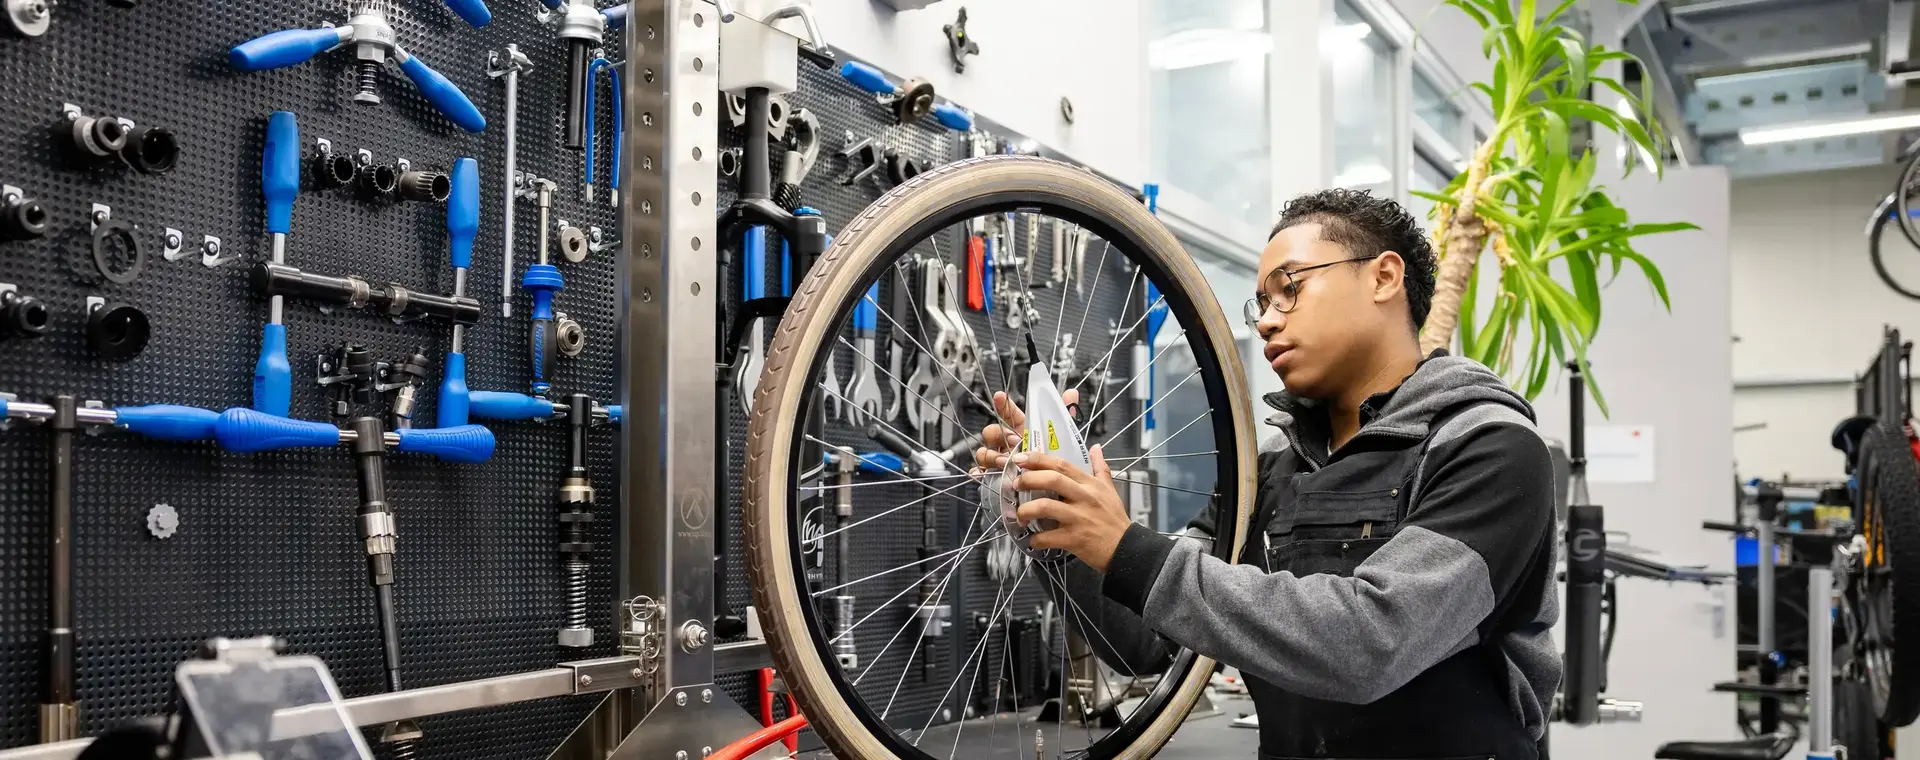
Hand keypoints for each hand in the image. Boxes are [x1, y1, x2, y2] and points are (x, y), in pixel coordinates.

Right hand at [973, 390, 1077, 470]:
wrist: (1055, 488)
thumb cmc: (1056, 462)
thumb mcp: (1064, 438)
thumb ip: (1066, 415)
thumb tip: (1072, 393)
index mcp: (1022, 431)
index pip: (1010, 414)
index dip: (1004, 404)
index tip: (1000, 397)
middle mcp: (1008, 444)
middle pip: (992, 432)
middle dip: (998, 434)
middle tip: (1012, 442)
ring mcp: (1000, 460)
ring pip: (985, 452)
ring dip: (992, 455)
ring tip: (1005, 462)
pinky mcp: (996, 477)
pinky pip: (981, 472)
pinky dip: (979, 472)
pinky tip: (983, 473)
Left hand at [1011, 446, 1129, 571]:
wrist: (1126, 548)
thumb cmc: (1114, 519)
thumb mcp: (1110, 489)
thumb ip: (1100, 467)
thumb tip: (1096, 447)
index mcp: (1090, 485)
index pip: (1061, 465)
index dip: (1038, 459)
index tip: (1020, 458)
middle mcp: (1084, 498)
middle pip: (1052, 480)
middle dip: (1028, 480)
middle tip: (1015, 485)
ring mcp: (1078, 518)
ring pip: (1045, 507)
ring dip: (1026, 510)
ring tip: (1020, 515)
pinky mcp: (1074, 539)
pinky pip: (1047, 537)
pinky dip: (1036, 539)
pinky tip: (1033, 540)